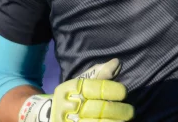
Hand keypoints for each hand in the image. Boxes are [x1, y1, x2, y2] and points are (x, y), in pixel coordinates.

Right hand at [19, 58, 133, 121]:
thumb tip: (117, 62)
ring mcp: (68, 121)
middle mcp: (68, 105)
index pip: (94, 88)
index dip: (111, 90)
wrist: (47, 115)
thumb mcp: (81, 82)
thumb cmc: (72, 95)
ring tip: (125, 120)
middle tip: (130, 111)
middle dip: (117, 110)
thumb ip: (100, 73)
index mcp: (71, 88)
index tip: (124, 92)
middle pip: (97, 109)